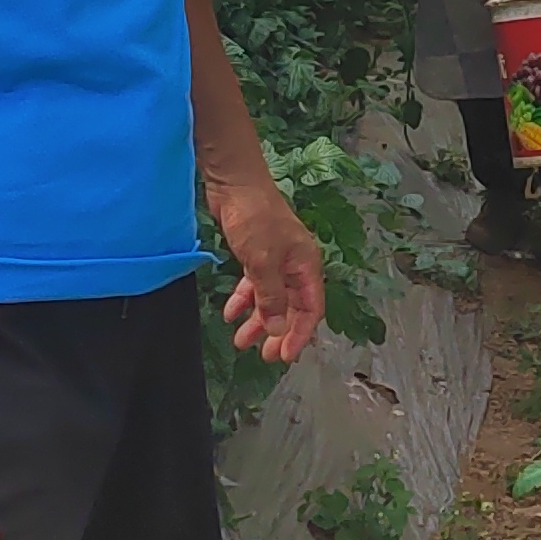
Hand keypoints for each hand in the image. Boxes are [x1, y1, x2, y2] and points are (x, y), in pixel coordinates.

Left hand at [213, 179, 327, 364]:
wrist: (234, 182)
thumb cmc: (255, 218)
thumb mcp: (263, 263)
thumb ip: (272, 299)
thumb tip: (280, 331)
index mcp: (306, 266)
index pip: (310, 309)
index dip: (300, 334)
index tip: (284, 357)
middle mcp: (294, 266)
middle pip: (291, 308)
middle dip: (278, 332)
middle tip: (264, 356)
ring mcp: (274, 260)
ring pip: (270, 299)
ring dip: (257, 321)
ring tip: (241, 342)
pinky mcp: (255, 254)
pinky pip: (253, 286)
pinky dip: (243, 301)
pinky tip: (230, 314)